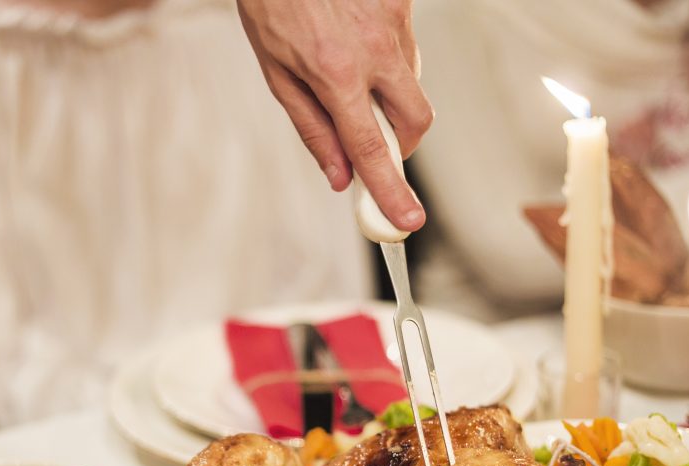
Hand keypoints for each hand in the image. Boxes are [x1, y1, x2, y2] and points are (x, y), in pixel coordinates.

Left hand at [236, 0, 431, 231]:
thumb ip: (311, 126)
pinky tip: (356, 36)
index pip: (371, 149)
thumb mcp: (276, 70)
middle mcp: (373, 50)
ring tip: (346, 66)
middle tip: (375, 143)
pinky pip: (407, 48)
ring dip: (388, 94)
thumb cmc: (273, 0)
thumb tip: (337, 174)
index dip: (390, 190)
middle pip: (415, 122)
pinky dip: (387, 58)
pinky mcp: (405, 3)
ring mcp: (394, 23)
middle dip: (402, 144)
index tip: (407, 220)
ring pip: (411, 83)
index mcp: (335, 73)